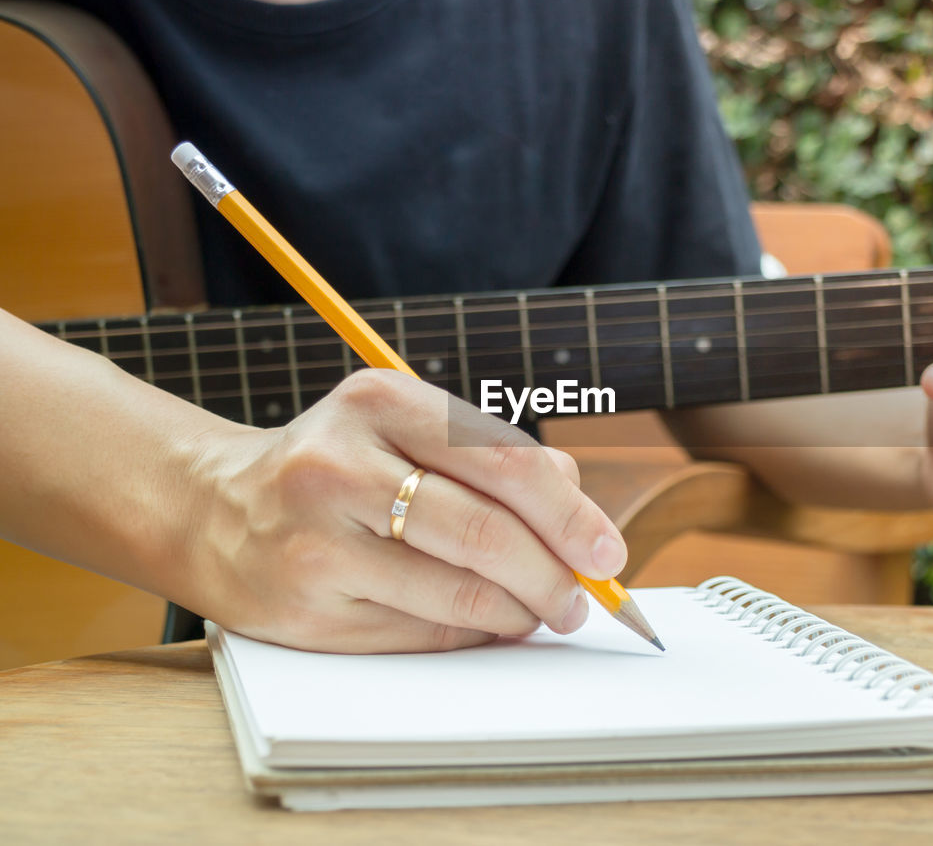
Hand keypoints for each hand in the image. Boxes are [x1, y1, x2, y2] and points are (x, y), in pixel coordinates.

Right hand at [175, 369, 625, 652]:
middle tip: (583, 599)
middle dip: (554, 575)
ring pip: (459, 594)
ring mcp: (318, 542)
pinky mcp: (307, 609)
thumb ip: (495, 457)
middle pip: (487, 532)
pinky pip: (422, 635)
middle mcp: (341, 466)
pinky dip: (473, 635)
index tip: (607, 552)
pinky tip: (486, 624)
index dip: (570, 516)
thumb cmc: (339, 468)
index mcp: (381, 403)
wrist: (218, 510)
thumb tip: (580, 512)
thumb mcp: (408, 430)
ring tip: (540, 612)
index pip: (506, 462)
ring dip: (520, 612)